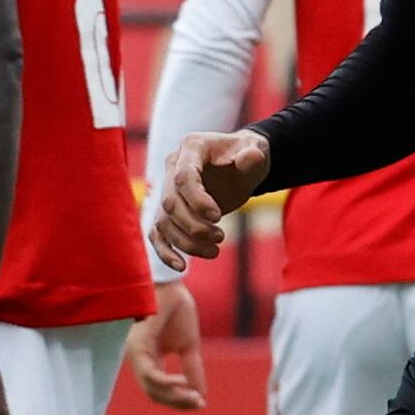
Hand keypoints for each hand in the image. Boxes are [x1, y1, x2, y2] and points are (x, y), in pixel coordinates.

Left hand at [125, 278, 206, 409]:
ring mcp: (136, 354)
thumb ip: (192, 369)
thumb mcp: (189, 345)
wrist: (170, 284)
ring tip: (194, 396)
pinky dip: (167, 383)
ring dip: (174, 396)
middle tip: (199, 403)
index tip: (200, 404)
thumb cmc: (176, 307)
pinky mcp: (136, 347)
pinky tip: (183, 383)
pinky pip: (150, 374)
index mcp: (151, 358)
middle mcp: (140, 359)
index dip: (179, 400)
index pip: (161, 389)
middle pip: (155, 393)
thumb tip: (201, 395)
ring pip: (151, 388)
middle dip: (178, 402)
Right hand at [151, 129, 270, 268]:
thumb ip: (254, 155)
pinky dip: (165, 252)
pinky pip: (157, 234)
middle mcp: (172, 166)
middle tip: (220, 236)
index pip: (182, 177)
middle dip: (194, 226)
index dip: (197, 200)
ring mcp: (167, 189)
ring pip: (164, 222)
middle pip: (170, 203)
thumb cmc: (247, 156)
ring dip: (187, 242)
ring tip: (215, 250)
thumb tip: (251, 157)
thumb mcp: (256, 151)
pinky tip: (182, 267)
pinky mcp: (168, 211)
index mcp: (191, 147)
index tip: (218, 217)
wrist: (240, 166)